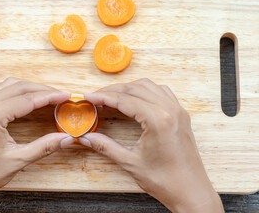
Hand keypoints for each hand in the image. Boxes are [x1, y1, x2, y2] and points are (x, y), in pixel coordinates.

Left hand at [0, 78, 73, 212]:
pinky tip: (25, 97)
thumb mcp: (17, 161)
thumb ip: (44, 147)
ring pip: (8, 85)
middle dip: (42, 89)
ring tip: (46, 94)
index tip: (65, 96)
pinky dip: (15, 90)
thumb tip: (66, 138)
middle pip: (19, 87)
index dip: (49, 96)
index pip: (27, 99)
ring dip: (29, 87)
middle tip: (60, 95)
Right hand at [79, 79, 223, 212]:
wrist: (191, 192)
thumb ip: (105, 146)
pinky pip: (162, 92)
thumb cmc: (166, 181)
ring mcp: (178, 111)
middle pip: (136, 88)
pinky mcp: (181, 115)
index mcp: (158, 120)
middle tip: (96, 96)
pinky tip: (135, 99)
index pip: (124, 100)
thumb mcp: (131, 163)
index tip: (89, 96)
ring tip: (112, 97)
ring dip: (129, 88)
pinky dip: (145, 91)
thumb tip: (87, 137)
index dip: (103, 96)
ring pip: (149, 86)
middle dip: (113, 90)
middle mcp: (170, 110)